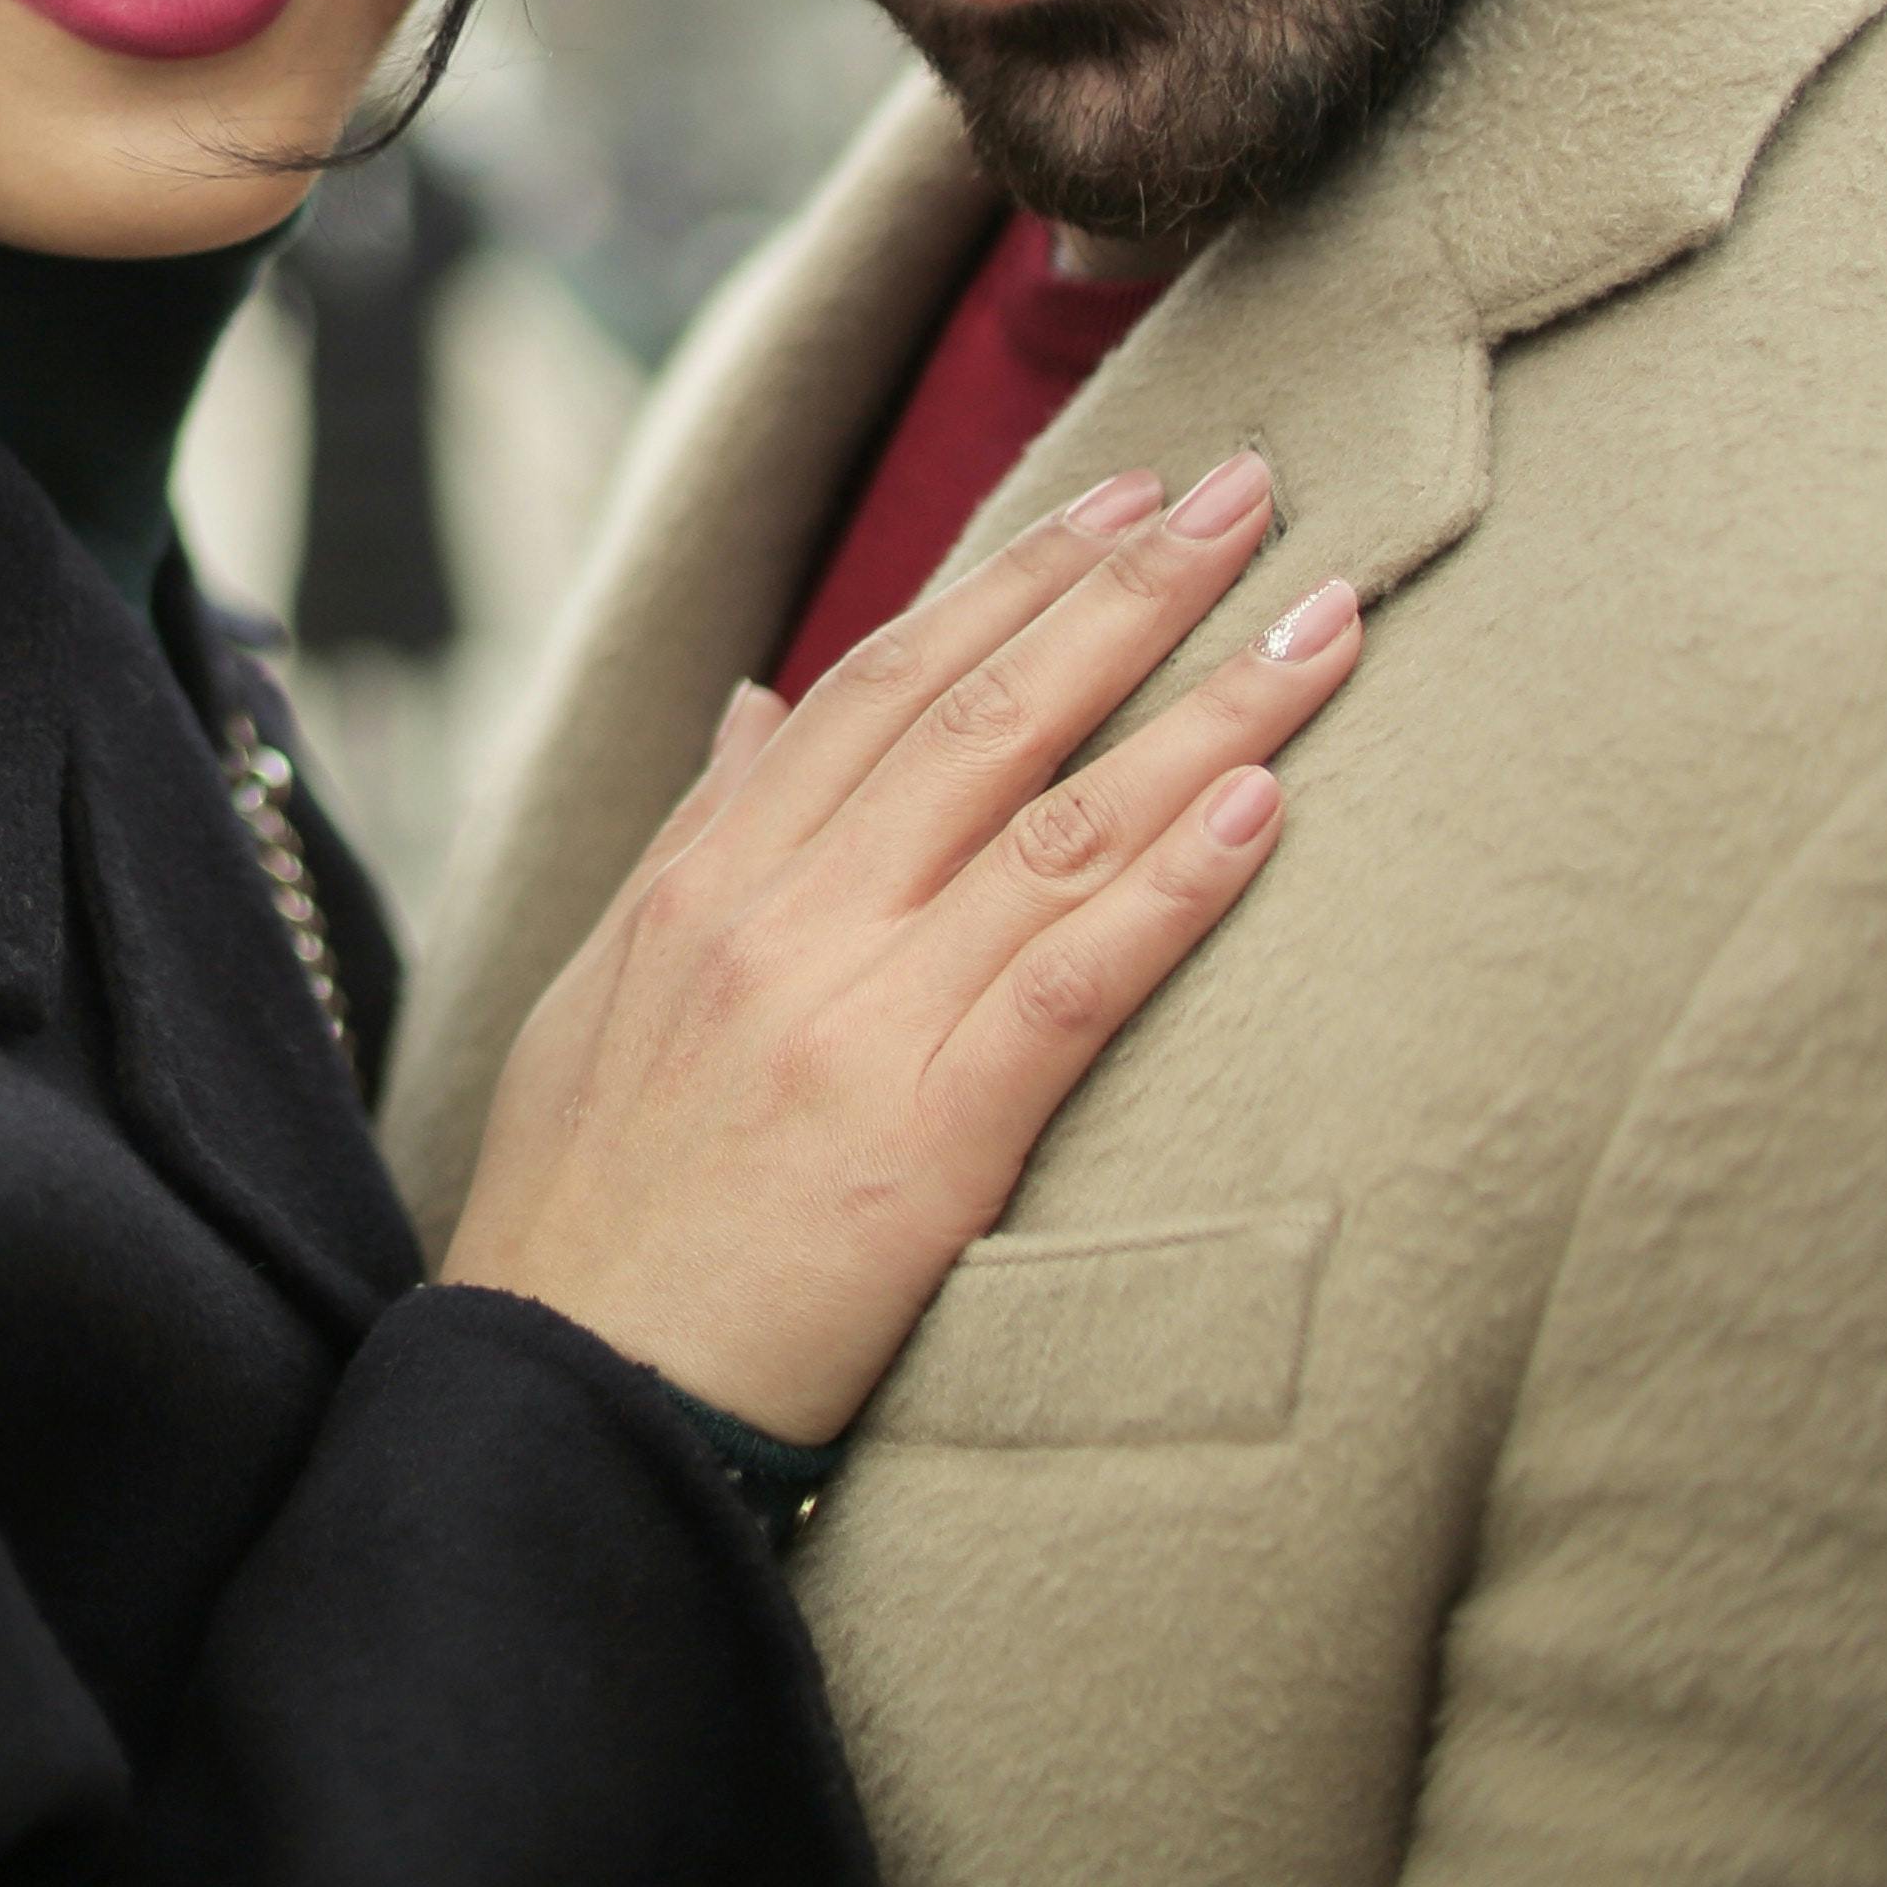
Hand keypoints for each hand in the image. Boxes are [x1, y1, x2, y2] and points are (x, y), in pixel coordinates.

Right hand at [442, 454, 1360, 1442]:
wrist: (567, 1394)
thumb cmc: (589, 1208)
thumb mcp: (606, 989)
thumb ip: (700, 838)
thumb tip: (761, 703)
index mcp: (710, 874)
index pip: (886, 681)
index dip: (1014, 578)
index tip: (1125, 501)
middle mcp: (781, 915)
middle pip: (987, 712)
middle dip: (1130, 588)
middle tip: (1252, 492)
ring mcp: (851, 1014)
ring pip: (1057, 820)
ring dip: (1206, 709)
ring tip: (1318, 622)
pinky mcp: (925, 1135)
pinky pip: (1072, 978)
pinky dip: (1174, 883)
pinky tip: (1266, 806)